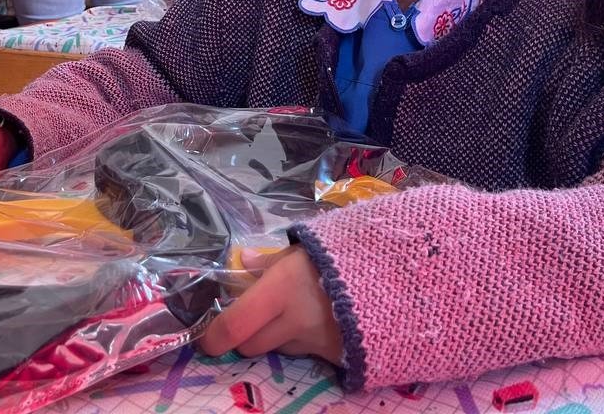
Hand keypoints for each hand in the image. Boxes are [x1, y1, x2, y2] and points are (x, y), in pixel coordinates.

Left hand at [197, 247, 342, 363]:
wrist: (396, 275)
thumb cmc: (343, 254)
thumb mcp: (303, 249)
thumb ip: (270, 261)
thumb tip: (243, 262)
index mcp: (279, 290)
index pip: (234, 326)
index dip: (214, 337)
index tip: (207, 338)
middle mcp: (292, 322)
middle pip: (250, 345)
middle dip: (245, 334)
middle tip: (252, 315)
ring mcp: (314, 342)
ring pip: (278, 348)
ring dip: (275, 335)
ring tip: (291, 310)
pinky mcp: (334, 353)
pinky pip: (305, 351)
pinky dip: (302, 339)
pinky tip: (315, 319)